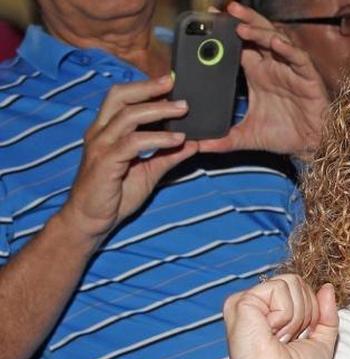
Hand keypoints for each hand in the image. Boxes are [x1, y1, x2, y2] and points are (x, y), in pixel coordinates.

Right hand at [60, 75, 197, 241]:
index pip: (122, 97)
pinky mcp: (106, 162)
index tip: (169, 81)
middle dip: (148, 87)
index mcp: (106, 130)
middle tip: (174, 83)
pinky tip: (177, 139)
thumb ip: (168, 156)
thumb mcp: (148, 171)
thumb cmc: (115, 194)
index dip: (144, 87)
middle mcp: (100, 133)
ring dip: (159, 110)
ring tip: (184, 110)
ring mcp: (101, 146)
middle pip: (120, 96)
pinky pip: (134, 143)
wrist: (92, 220)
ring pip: (129, 116)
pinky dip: (158, 139)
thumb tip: (193, 143)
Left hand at [197, 3, 328, 158]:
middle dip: (244, 21)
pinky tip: (276, 43)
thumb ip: (223, 140)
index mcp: (258, 75)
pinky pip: (299, 59)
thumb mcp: (247, 137)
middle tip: (226, 10)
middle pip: (258, 35)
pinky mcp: (308, 79)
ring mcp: (291, 71)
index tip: (211, 20)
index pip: (240, 47)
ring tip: (242, 27)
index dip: (227, 33)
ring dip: (260, 32)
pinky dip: (288, 50)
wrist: (310, 147)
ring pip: (276, 41)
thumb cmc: (284, 136)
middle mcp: (273, 68)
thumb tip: (197, 146)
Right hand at [223, 275, 338, 358]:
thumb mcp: (322, 340)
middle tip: (288, 340)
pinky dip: (285, 315)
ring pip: (291, 282)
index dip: (313, 313)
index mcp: (270, 312)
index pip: (302, 288)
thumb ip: (327, 313)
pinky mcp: (241, 302)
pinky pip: (279, 289)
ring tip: (279, 339)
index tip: (299, 339)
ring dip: (296, 317)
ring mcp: (245, 301)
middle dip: (306, 313)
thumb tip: (326, 287)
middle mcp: (256, 304)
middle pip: (298, 282)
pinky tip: (271, 334)